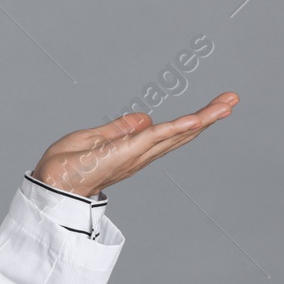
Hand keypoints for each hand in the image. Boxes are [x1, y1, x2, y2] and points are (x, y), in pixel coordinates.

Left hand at [32, 92, 238, 197]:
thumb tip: (146, 118)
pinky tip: (196, 120)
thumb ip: (120, 129)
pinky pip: (155, 139)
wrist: (50, 184)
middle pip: (181, 134)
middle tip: (232, 100)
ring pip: (175, 134)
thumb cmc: (66, 167)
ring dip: (202, 119)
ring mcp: (135, 155)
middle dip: (208, 117)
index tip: (216, 107)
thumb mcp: (94, 138)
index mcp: (134, 150)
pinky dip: (176, 129)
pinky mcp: (125, 153)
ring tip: (227, 104)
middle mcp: (140, 155)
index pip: (169, 133)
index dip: (192, 121)